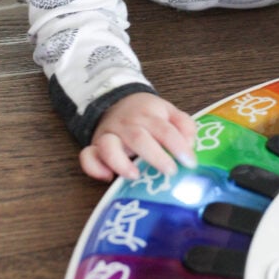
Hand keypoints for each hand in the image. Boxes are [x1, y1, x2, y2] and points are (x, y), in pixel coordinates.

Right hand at [79, 92, 197, 181]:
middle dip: (155, 156)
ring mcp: (109, 135)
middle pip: (139, 138)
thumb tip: (190, 144)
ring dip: (121, 163)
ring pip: (109, 146)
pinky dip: (94, 168)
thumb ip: (184, 125)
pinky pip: (87, 156)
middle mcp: (128, 125)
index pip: (165, 129)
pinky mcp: (95, 147)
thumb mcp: (169, 112)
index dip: (178, 146)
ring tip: (135, 176)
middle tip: (170, 171)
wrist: (116, 101)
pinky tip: (107, 177)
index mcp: (149, 115)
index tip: (190, 162)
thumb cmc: (147, 115)